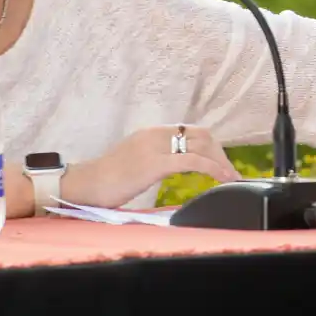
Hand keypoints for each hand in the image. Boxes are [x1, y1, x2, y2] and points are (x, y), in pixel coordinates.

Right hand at [64, 125, 239, 208]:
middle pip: (201, 135)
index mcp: (152, 132)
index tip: (220, 162)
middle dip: (220, 153)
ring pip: (201, 146)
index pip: (192, 131)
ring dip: (221, 162)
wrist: (84, 185)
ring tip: (231, 177)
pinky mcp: (155, 164)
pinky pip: (193, 161)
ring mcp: (155, 147)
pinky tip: (221, 179)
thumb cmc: (107, 179)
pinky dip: (213, 169)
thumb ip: (156, 157)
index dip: (211, 146)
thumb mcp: (136, 160)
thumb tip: (177, 164)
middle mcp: (156, 134)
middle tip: (229, 173)